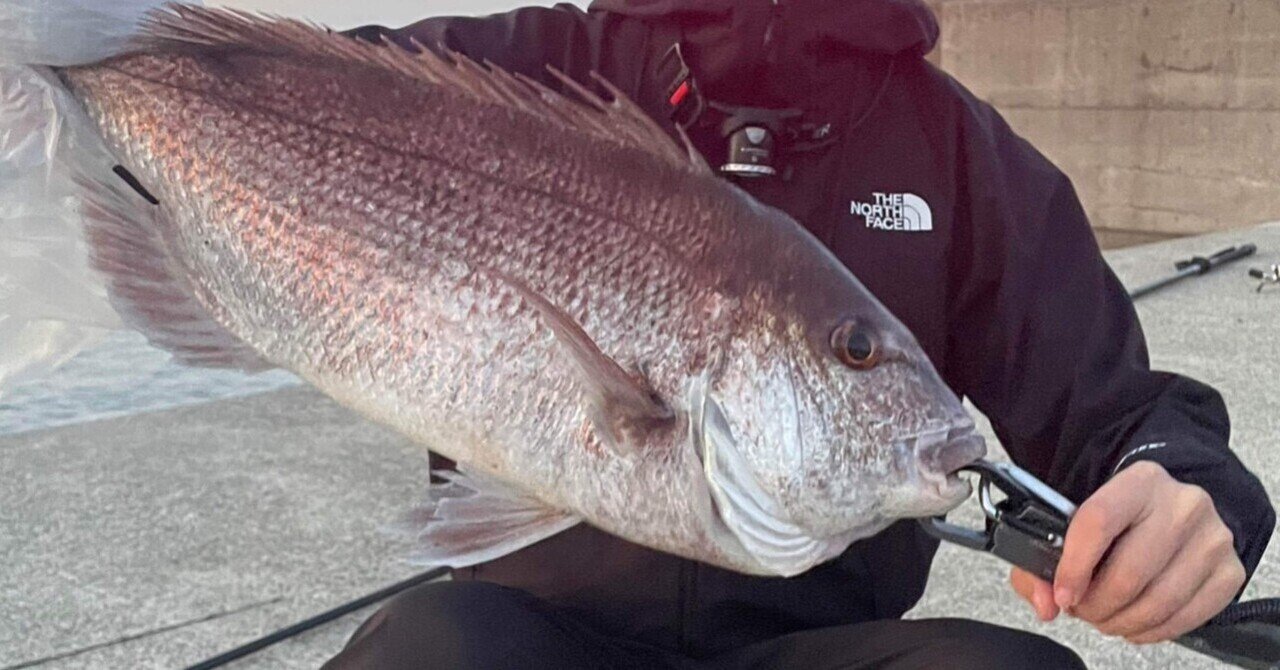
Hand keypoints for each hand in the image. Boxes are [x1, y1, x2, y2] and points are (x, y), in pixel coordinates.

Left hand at [1009, 461, 1244, 643]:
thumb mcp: (1077, 520)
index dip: (1074, 566)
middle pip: (1129, 571)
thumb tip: (1046, 603)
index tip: (1063, 594)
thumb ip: (1043, 561)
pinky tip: (1134, 624)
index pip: (1098, 521)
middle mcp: (1183, 504)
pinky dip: (1152, 630)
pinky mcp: (1230, 571)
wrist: (1174, 508)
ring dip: (1122, 621)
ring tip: (1104, 618)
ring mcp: (1213, 538)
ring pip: (1159, 600)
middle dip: (1097, 603)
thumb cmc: (1120, 518)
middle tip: (1082, 610)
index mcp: (1140, 480)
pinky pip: (1186, 616)